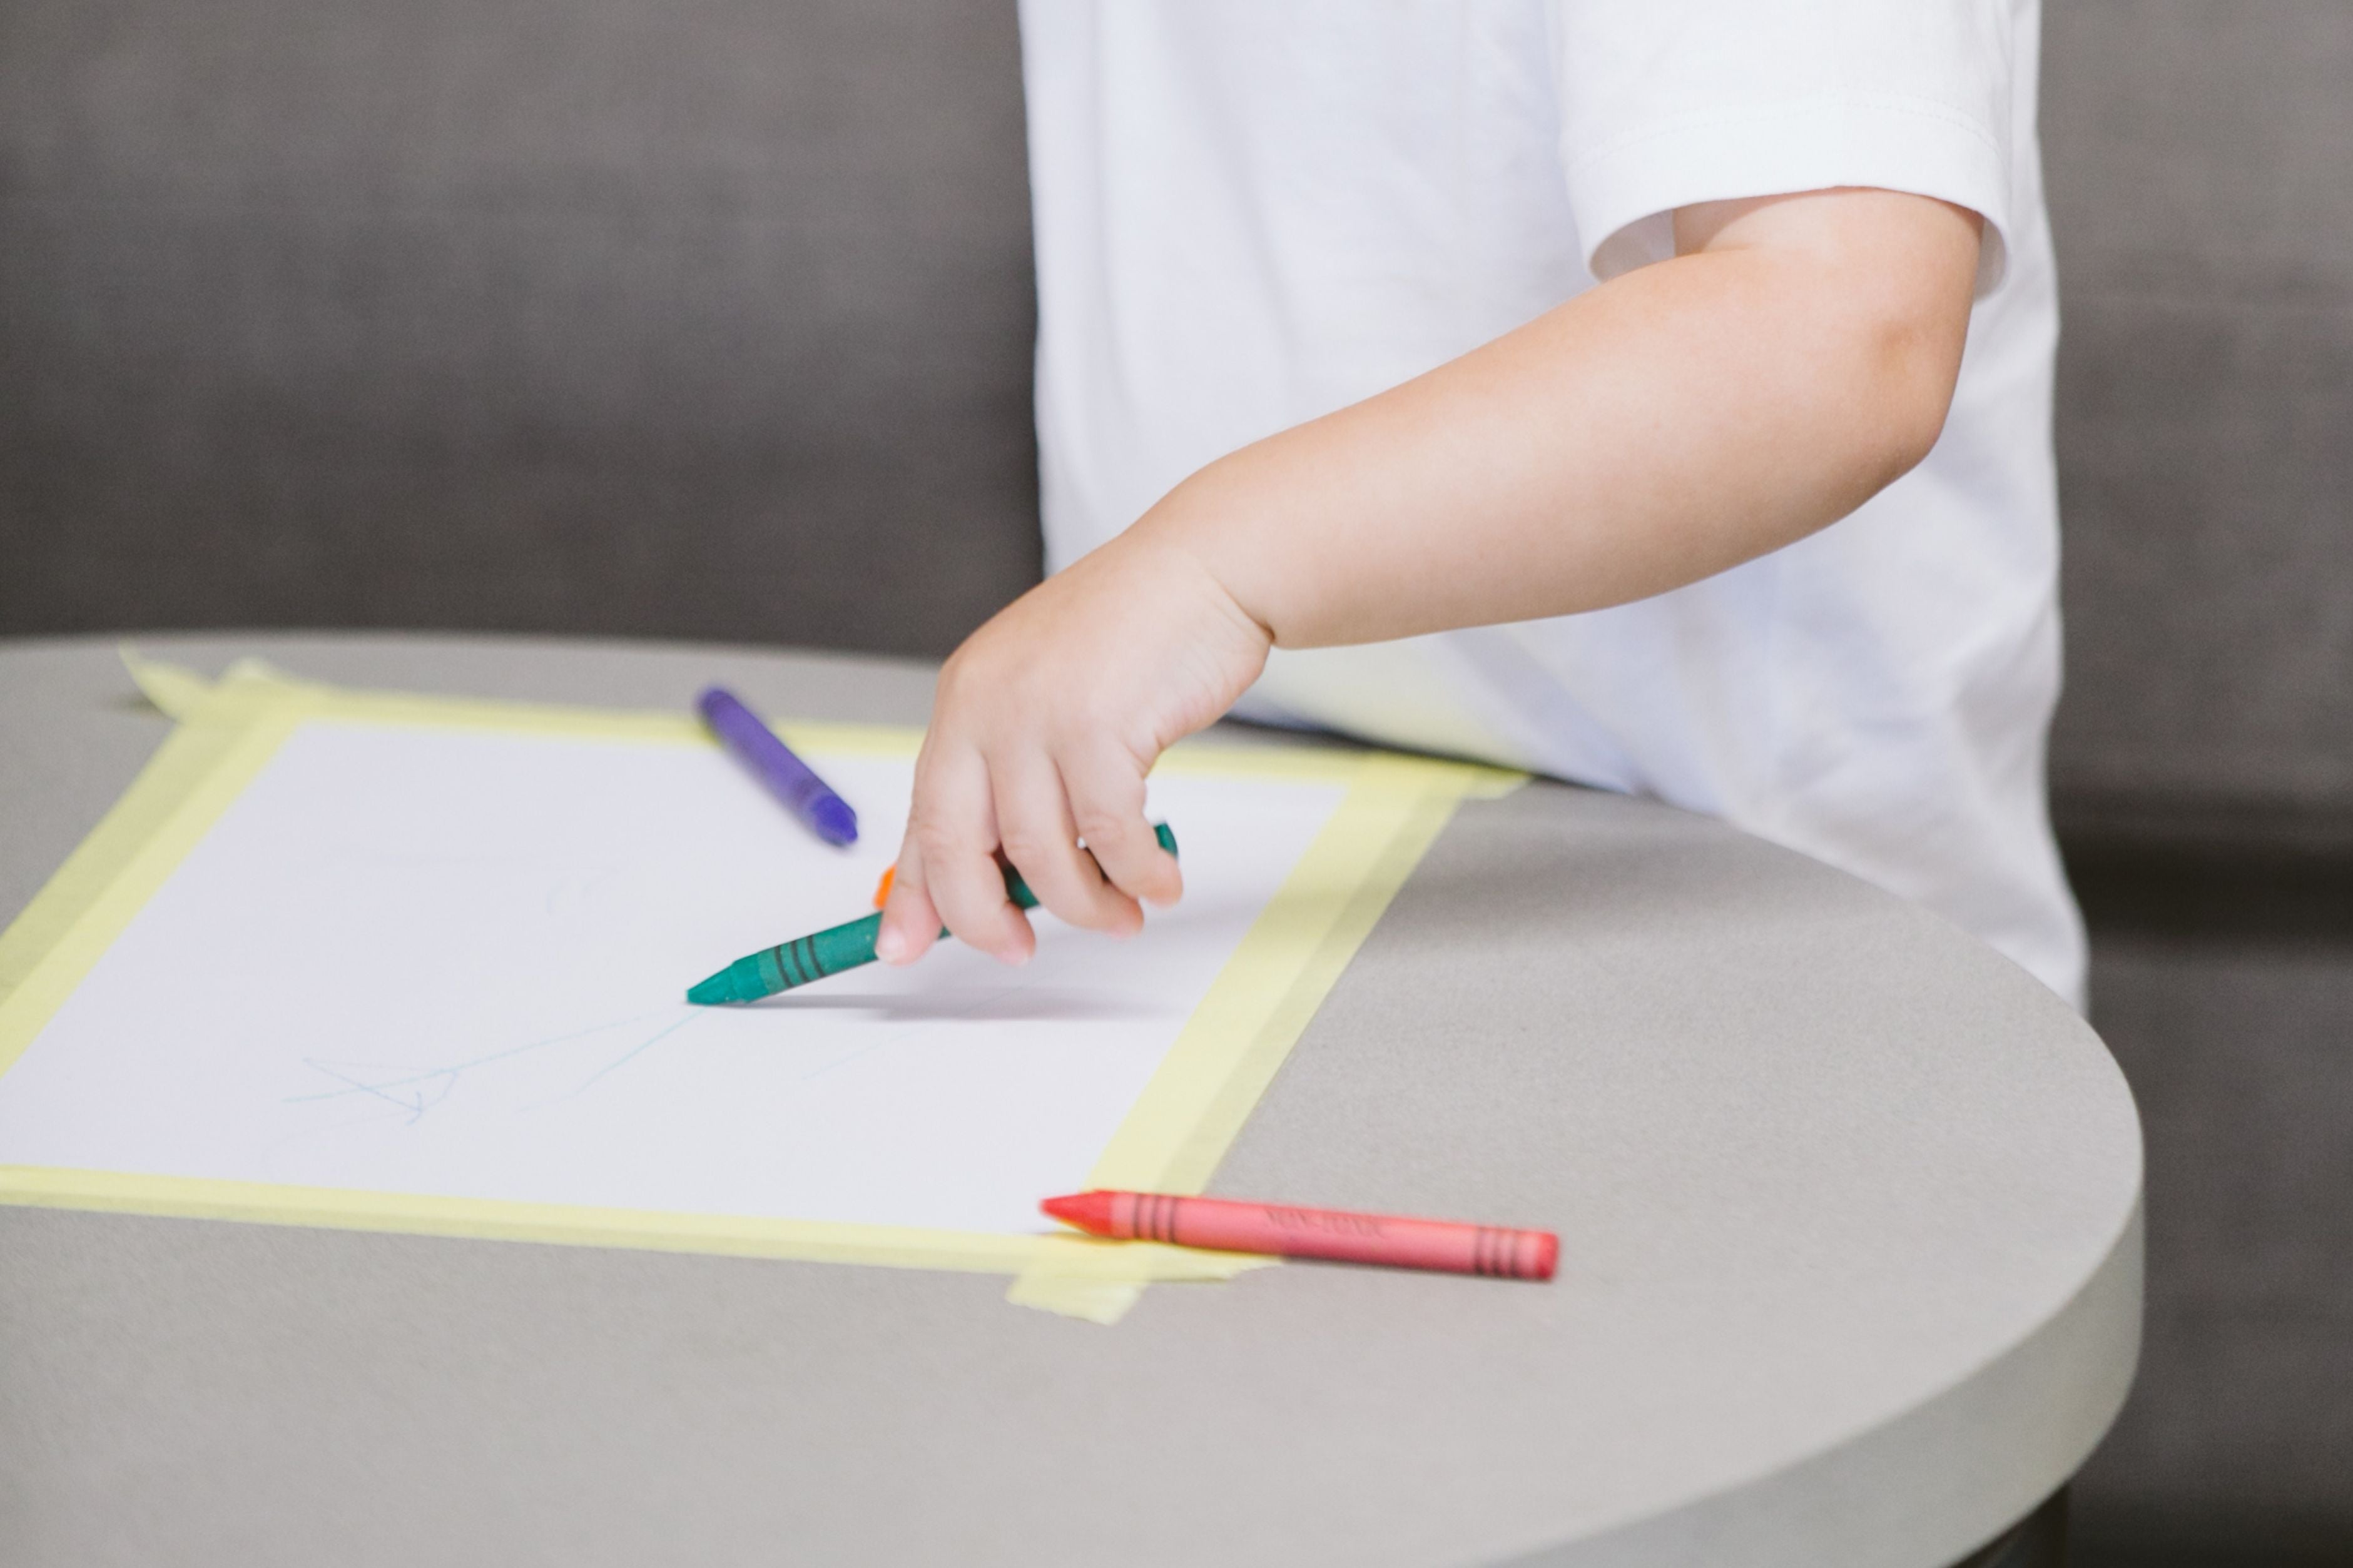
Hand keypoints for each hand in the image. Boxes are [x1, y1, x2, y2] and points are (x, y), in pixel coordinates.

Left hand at [875, 527, 1271, 966]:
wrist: (1204, 569)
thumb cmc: (1137, 637)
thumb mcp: (1048, 698)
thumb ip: (1017, 774)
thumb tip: (1004, 870)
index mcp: (964, 700)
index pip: (921, 817)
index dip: (914, 894)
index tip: (904, 946)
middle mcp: (985, 705)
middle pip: (958, 848)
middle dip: (986, 919)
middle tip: (1021, 949)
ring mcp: (1037, 715)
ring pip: (1044, 854)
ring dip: (1087, 904)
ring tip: (1122, 914)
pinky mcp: (1098, 726)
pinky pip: (1111, 836)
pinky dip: (1138, 874)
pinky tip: (1159, 880)